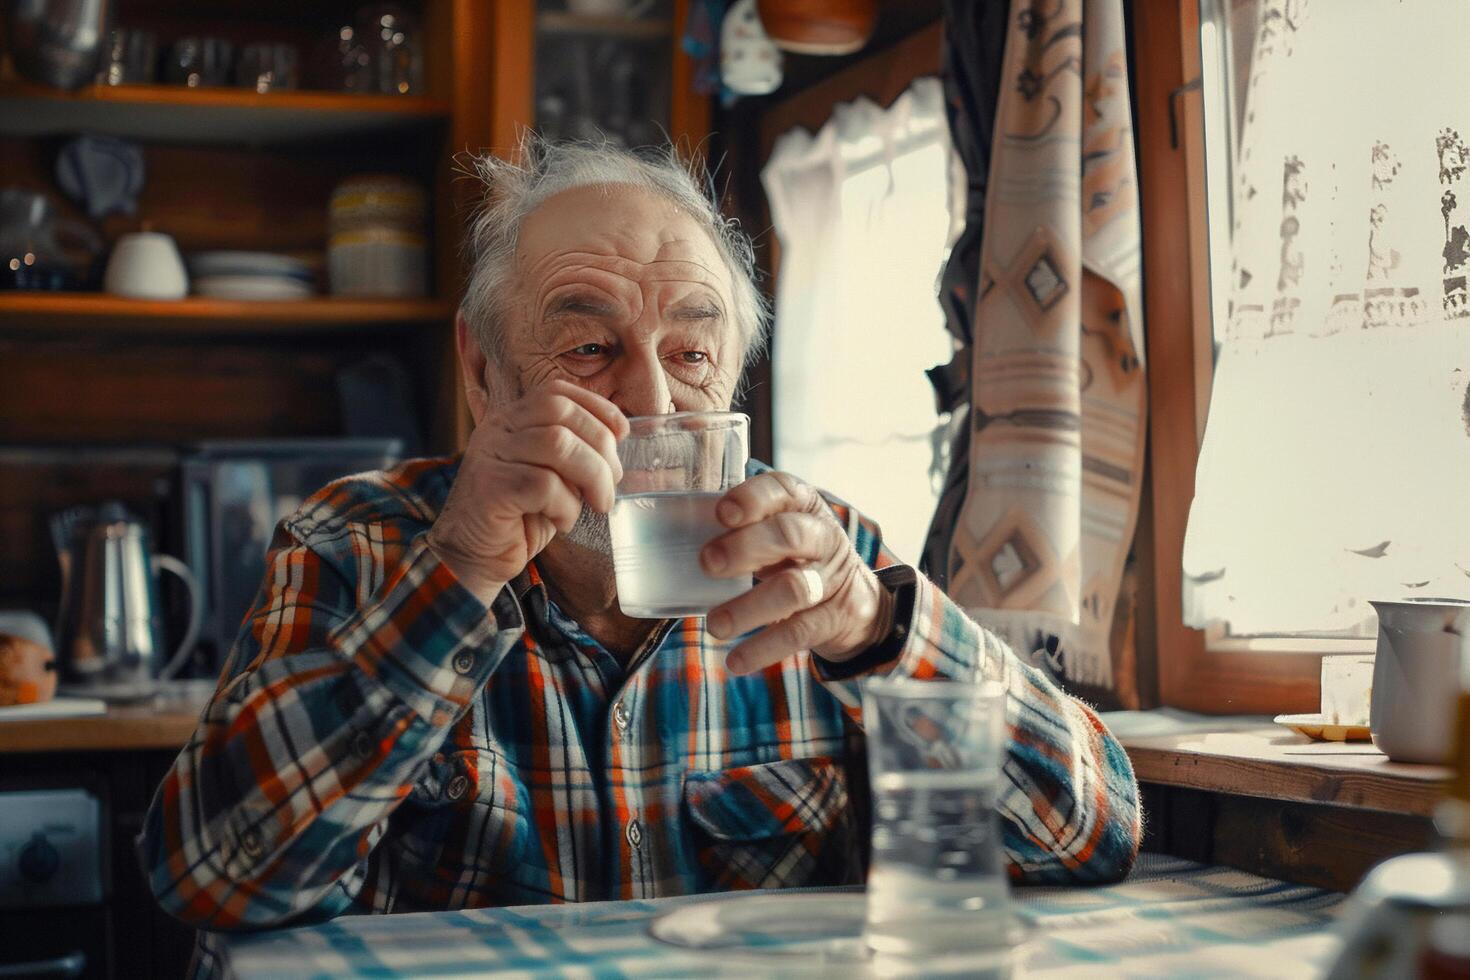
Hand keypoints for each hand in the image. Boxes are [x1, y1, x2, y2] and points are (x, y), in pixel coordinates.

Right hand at [427, 379, 627, 603]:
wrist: (474, 558)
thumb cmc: (520, 519)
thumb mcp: (552, 478)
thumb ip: (575, 455)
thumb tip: (617, 440)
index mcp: (512, 421)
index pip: (556, 392)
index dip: (596, 407)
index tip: (620, 434)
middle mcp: (497, 431)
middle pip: (561, 412)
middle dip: (600, 445)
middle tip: (611, 482)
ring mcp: (490, 456)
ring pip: (558, 444)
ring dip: (592, 476)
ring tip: (599, 504)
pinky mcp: (491, 488)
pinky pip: (545, 485)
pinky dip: (567, 507)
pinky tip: (563, 522)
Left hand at [700, 472, 894, 674]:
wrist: (857, 602)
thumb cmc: (797, 558)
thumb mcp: (779, 533)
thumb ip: (743, 529)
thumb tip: (675, 535)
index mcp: (803, 507)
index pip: (783, 490)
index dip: (753, 499)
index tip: (721, 513)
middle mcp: (822, 537)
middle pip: (790, 535)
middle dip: (746, 548)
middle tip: (707, 564)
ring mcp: (830, 579)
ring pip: (793, 589)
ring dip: (749, 607)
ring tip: (715, 626)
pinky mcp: (832, 619)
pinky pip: (797, 634)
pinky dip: (763, 649)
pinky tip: (735, 661)